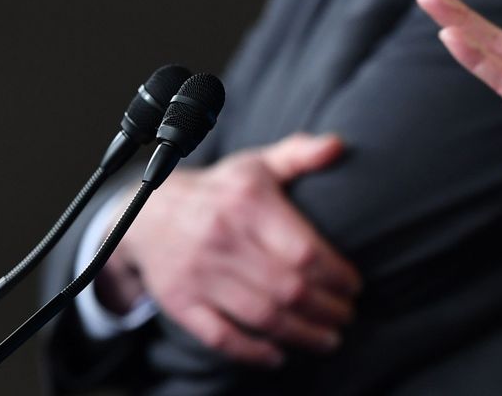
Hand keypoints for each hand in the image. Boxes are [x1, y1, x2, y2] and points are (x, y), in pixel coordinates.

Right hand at [101, 132, 360, 366]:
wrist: (147, 214)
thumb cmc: (216, 191)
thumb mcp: (256, 165)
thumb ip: (299, 154)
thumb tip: (338, 146)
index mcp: (247, 203)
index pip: (304, 250)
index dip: (336, 275)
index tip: (354, 286)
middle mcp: (223, 239)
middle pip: (288, 288)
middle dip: (327, 309)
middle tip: (347, 316)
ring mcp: (200, 274)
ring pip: (261, 316)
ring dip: (302, 334)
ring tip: (328, 338)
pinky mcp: (181, 303)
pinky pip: (221, 336)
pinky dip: (253, 352)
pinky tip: (278, 355)